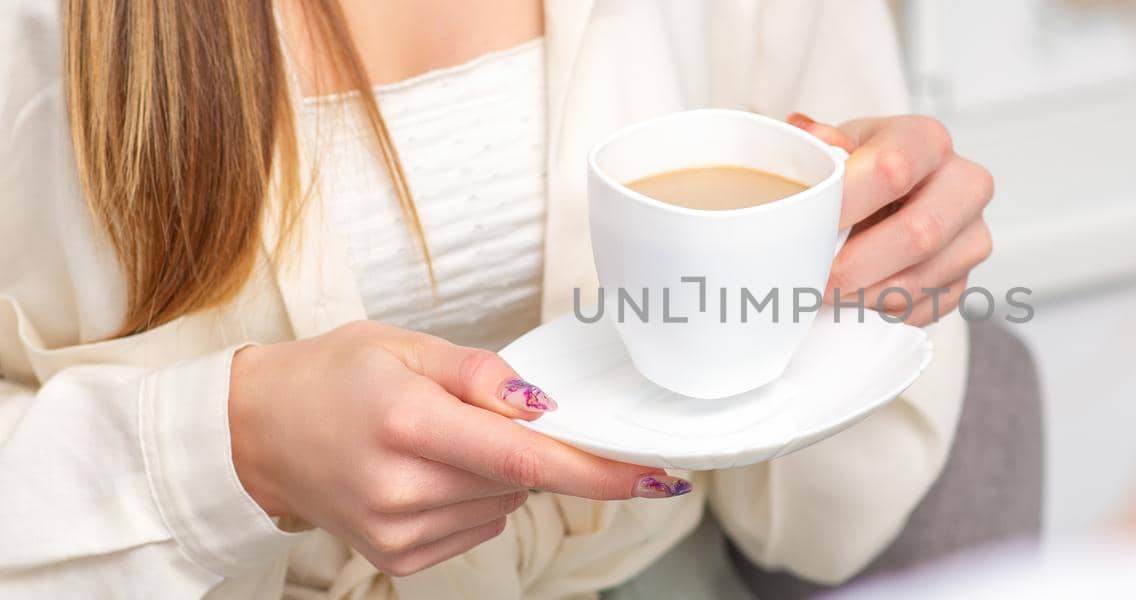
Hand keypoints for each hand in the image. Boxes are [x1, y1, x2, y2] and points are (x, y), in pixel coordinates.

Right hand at [227, 321, 691, 575]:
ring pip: (504, 504)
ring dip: (497, 473)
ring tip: (435, 439)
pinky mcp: (398, 557)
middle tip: (482, 413)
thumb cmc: (333, 377)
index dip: (599, 471)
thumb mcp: (407, 346)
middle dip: (530, 447)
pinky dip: (474, 498)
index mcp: (409, 422)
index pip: (527, 459)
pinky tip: (428, 472)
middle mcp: (404, 487)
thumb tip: (546, 406)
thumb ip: (484, 375)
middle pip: (521, 481)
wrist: (256, 433)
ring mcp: (400, 531)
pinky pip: (478, 527)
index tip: (656, 476)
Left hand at [789, 113, 993, 325]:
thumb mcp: (836, 145)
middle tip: (814, 277)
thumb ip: (821, 144)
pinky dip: (879, 312)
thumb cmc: (859, 169)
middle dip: (855, 265)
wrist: (886, 197)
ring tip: (825, 292)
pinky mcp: (964, 280)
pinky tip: (853, 300)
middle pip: (919, 234)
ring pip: (920, 280)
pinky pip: (923, 309)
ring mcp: (973, 235)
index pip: (893, 169)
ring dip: (863, 295)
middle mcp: (965, 184)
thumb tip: (806, 132)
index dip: (846, 204)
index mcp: (928, 140)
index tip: (808, 226)